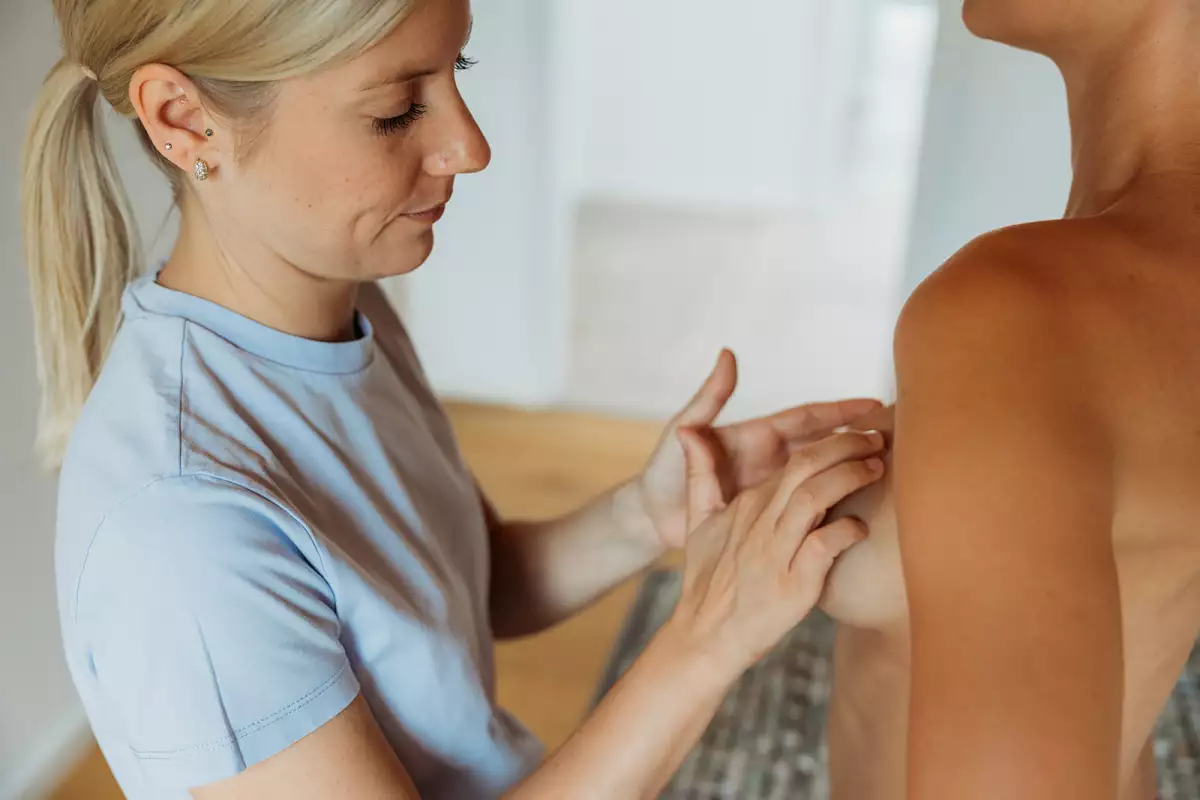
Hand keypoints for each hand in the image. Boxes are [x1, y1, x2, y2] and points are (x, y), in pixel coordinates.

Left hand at [635, 349, 882, 549]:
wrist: (650, 518)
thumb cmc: (663, 472)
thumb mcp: (684, 432)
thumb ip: (709, 398)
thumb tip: (727, 355)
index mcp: (759, 436)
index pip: (809, 418)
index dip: (841, 411)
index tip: (876, 406)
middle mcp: (773, 460)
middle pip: (826, 444)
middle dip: (861, 438)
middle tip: (901, 436)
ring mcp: (774, 489)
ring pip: (824, 476)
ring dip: (854, 470)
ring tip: (894, 468)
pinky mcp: (770, 518)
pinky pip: (808, 510)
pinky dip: (835, 507)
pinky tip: (862, 513)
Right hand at [661, 426, 885, 678]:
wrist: (706, 635)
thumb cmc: (709, 579)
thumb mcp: (698, 521)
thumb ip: (700, 473)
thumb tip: (688, 430)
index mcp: (747, 504)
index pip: (794, 460)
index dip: (831, 442)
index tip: (859, 435)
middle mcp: (761, 522)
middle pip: (806, 467)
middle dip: (846, 446)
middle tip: (878, 439)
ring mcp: (775, 551)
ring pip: (815, 498)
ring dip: (851, 477)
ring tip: (877, 469)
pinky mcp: (792, 583)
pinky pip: (824, 546)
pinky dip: (847, 531)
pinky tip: (861, 528)